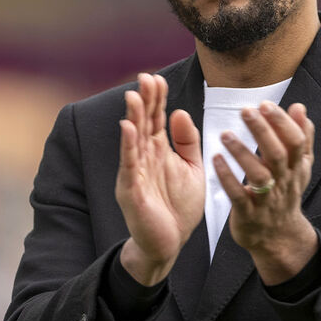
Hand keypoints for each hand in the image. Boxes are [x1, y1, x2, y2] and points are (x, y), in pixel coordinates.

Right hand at [116, 73, 204, 284]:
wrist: (170, 243)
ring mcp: (135, 173)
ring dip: (133, 118)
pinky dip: (128, 147)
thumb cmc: (179, 207)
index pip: (156, 118)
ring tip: (134, 96)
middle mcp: (144, 158)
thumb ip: (187, 142)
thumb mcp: (192, 169)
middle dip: (144, 101)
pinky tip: (128, 129)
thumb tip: (180, 111)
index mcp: (159, 151)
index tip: (157, 78)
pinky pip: (129, 165)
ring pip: (133, 140)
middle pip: (143, 123)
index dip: (157, 99)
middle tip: (145, 77)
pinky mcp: (131, 190)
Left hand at [214, 101, 317, 283]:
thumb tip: (299, 107)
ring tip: (226, 134)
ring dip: (242, 153)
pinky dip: (228, 178)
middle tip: (246, 110)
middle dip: (263, 131)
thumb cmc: (284, 193)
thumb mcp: (298, 167)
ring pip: (259, 176)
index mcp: (296, 168)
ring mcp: (267, 200)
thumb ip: (301, 137)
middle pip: (278, 155)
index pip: (296, 142)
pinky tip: (215, 160)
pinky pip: (238, 196)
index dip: (282, 123)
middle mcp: (284, 182)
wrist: (278, 237)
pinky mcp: (248, 215)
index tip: (265, 104)